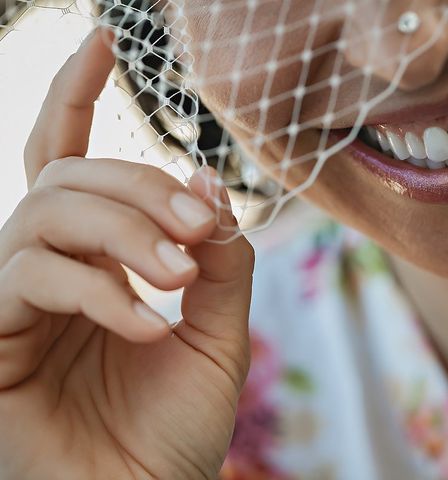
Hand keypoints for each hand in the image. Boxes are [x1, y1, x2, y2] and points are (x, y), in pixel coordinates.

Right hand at [0, 30, 253, 479]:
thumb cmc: (178, 423)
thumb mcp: (220, 329)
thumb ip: (219, 257)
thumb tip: (205, 184)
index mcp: (100, 259)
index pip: (72, 160)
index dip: (77, 95)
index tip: (103, 42)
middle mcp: (49, 268)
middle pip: (70, 176)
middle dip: (138, 187)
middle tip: (197, 226)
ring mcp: (15, 301)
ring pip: (46, 212)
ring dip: (124, 232)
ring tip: (177, 276)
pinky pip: (30, 276)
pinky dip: (100, 291)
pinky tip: (148, 325)